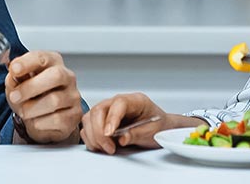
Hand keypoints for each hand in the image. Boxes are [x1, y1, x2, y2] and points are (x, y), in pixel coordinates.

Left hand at [4, 50, 81, 143]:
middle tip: (14, 96)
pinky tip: (37, 120)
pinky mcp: (74, 115)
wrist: (43, 119)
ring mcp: (73, 96)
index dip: (27, 63)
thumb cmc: (32, 96)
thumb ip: (14, 78)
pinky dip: (40, 122)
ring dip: (32, 108)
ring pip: (54, 100)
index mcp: (53, 62)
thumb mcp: (18, 84)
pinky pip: (57, 119)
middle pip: (56, 76)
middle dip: (31, 87)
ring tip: (24, 111)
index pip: (43, 58)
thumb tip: (13, 77)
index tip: (14, 69)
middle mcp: (67, 77)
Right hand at [80, 93, 202, 153]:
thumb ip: (137, 134)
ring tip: (107, 148)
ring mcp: (109, 111)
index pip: (118, 103)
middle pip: (99, 110)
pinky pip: (88, 127)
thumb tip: (121, 138)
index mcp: (135, 100)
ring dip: (94, 136)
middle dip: (99, 132)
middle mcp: (119, 103)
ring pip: (90, 118)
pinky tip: (101, 146)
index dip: (112, 118)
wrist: (161, 128)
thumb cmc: (159, 126)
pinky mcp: (102, 121)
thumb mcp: (153, 132)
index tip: (109, 134)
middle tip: (109, 148)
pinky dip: (91, 138)